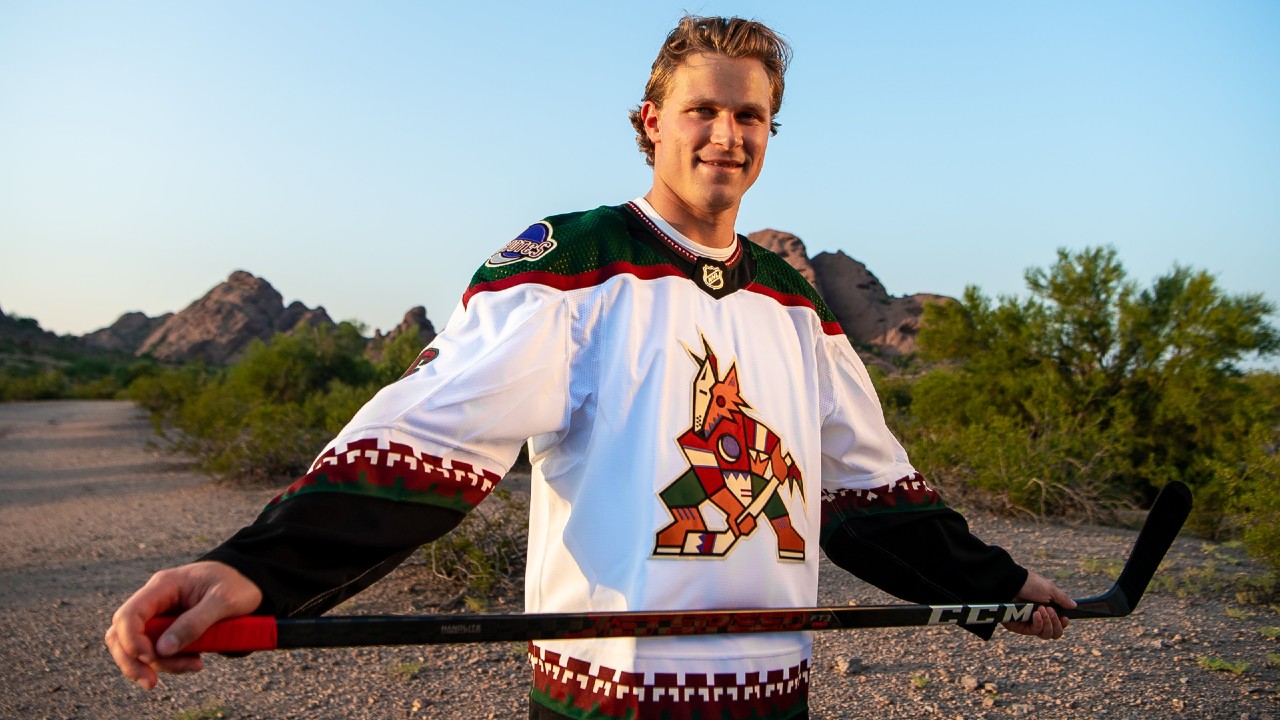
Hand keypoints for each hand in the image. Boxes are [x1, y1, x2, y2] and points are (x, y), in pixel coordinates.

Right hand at [104, 561, 261, 688]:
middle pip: (122, 634)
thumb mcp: (224, 600)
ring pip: (137, 646)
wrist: (251, 580)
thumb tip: (162, 650)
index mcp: (164, 585)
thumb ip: (195, 622)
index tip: (150, 658)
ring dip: (158, 664)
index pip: (129, 615)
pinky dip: (170, 662)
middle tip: (151, 683)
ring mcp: (160, 614)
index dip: (131, 640)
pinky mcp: (169, 628)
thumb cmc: (239, 583)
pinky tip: (195, 663)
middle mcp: (156, 600)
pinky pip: (157, 650)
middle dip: (133, 661)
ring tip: (194, 666)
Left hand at [1002, 571, 1073, 639]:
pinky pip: (1035, 632)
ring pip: (1046, 634)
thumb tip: (1074, 606)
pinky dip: (1039, 623)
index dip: (1063, 624)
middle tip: (1050, 610)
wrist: (1012, 584)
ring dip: (1048, 622)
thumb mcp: (1050, 589)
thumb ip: (1062, 599)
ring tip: (1041, 609)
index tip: (1065, 618)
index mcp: (1047, 610)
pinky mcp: (1020, 627)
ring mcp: (1030, 624)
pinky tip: (1035, 614)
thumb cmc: (1030, 584)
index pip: (1058, 625)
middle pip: (1055, 633)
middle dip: (1056, 623)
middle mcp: (1039, 619)